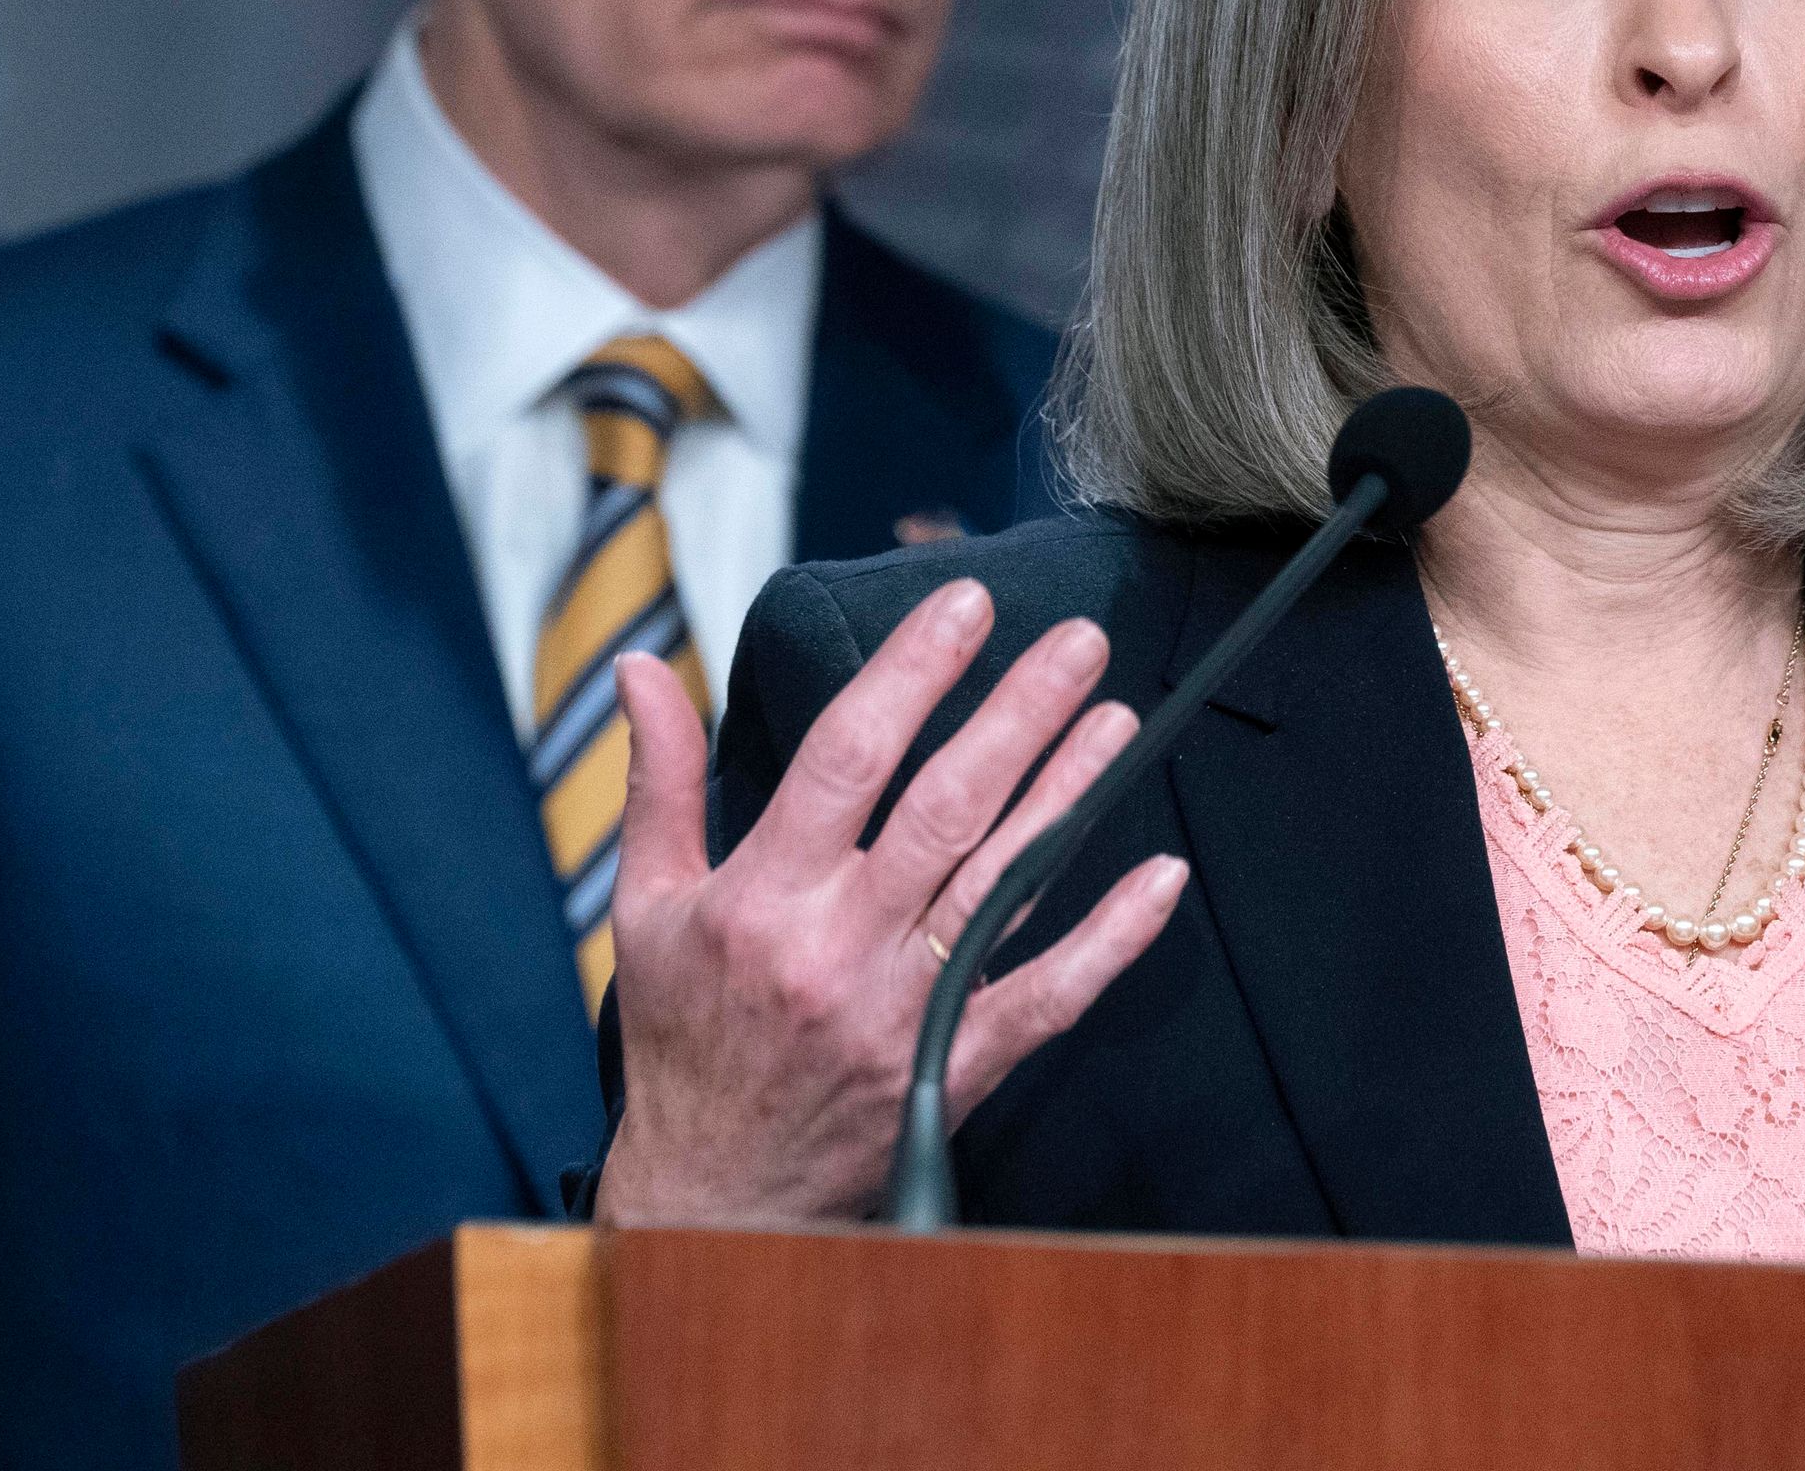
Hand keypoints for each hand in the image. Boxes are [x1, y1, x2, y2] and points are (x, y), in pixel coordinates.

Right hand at [593, 582, 1189, 1224]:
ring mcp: (904, 1009)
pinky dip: (1110, 938)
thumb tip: (645, 666)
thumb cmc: (683, 1037)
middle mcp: (837, 948)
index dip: (913, 674)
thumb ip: (659, 779)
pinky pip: (1047, 994)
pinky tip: (1160, 877)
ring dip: (1066, 794)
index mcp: (760, 899)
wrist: (713, 1197)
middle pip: (944, 809)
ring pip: (1001, 881)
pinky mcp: (955, 1063)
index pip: (847, 759)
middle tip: (1079, 641)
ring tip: (1118, 717)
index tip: (966, 606)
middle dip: (1017, 715)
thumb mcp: (644, 906)